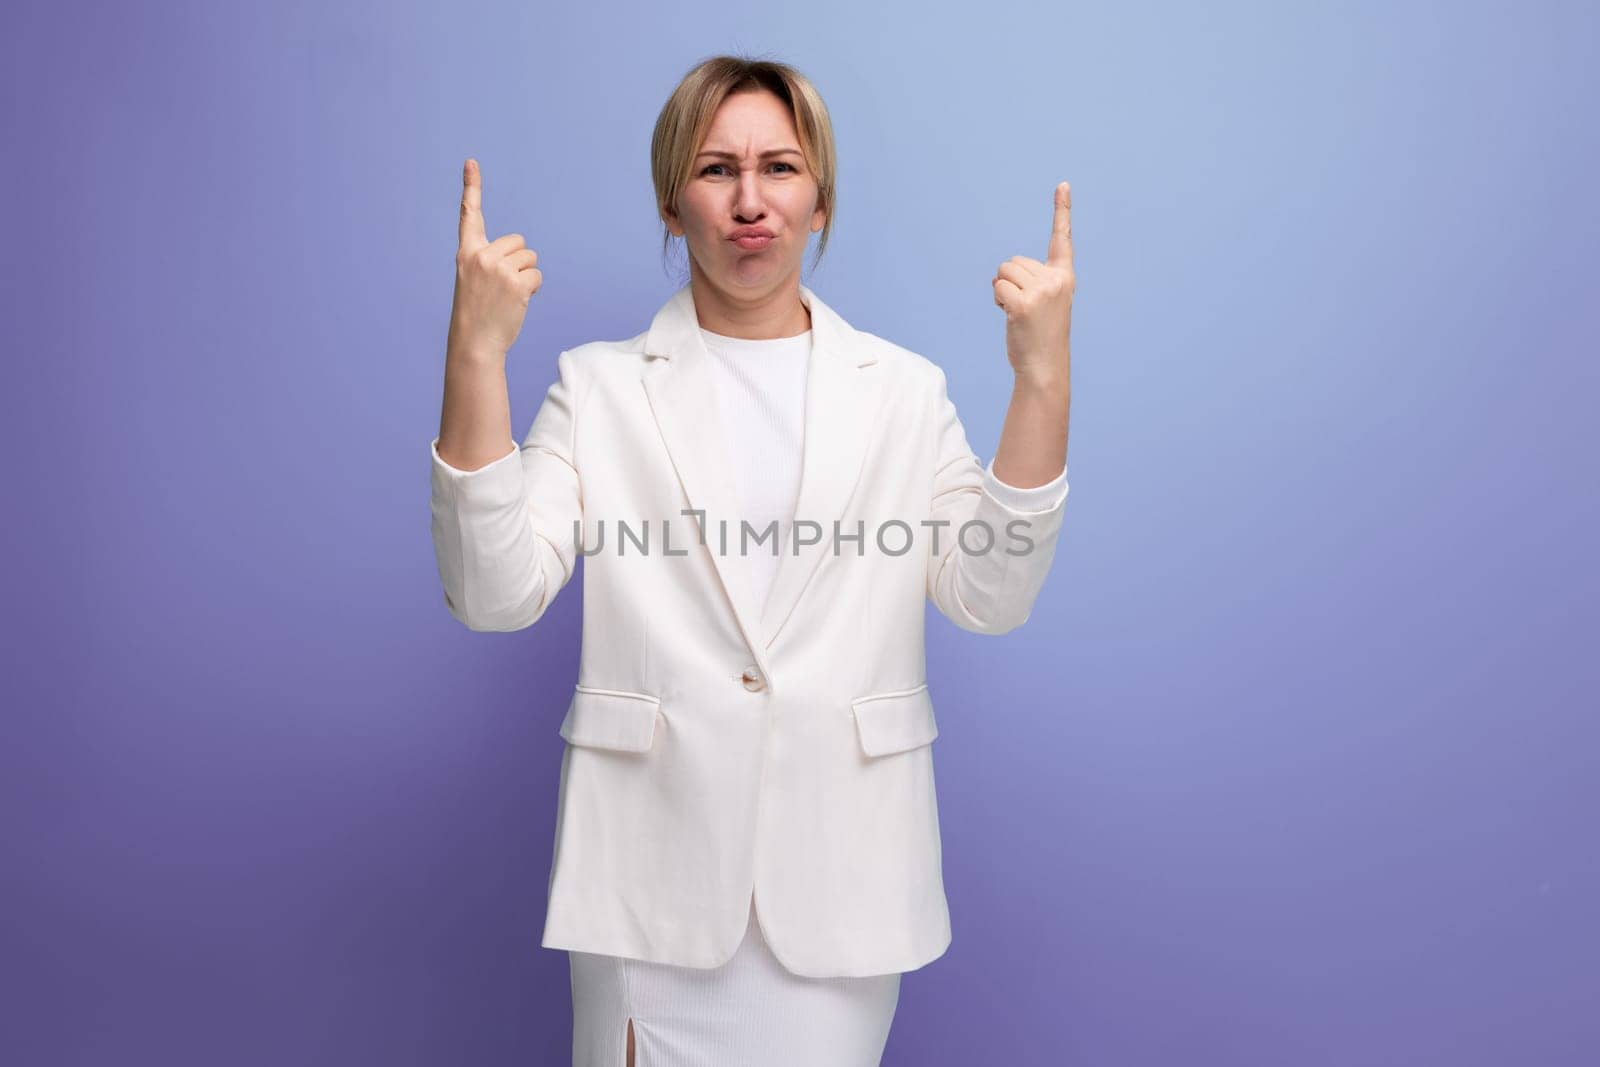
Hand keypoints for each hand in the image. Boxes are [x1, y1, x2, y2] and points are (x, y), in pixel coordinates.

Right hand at [447, 158, 542, 358]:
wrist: (475, 342)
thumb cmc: (477, 313)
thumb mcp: (475, 281)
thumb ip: (490, 261)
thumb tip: (524, 256)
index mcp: (466, 253)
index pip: (469, 215)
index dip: (471, 187)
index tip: (471, 162)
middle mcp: (480, 255)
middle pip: (518, 241)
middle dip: (518, 261)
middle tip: (503, 286)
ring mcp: (498, 268)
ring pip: (530, 258)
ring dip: (526, 276)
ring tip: (508, 295)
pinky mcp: (515, 282)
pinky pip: (537, 275)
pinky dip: (533, 289)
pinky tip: (517, 301)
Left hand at [993, 181, 1074, 390]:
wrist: (1044, 367)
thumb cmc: (1040, 336)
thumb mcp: (1043, 303)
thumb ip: (1031, 282)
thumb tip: (1000, 274)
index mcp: (1065, 277)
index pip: (1062, 239)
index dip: (1061, 210)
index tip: (1062, 184)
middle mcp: (1056, 280)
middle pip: (1014, 261)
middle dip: (1010, 282)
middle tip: (1024, 309)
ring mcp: (1041, 291)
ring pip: (1003, 272)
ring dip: (1002, 291)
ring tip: (1018, 314)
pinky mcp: (1024, 303)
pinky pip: (997, 287)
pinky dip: (997, 301)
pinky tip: (1010, 317)